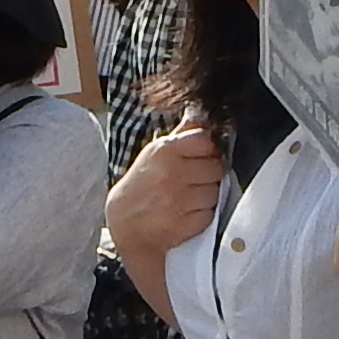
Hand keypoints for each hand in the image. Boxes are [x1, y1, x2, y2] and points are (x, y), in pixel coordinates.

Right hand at [106, 126, 221, 268]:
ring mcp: (177, 201)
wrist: (123, 224)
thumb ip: (183, 135)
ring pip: (215, 192)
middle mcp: (171, 173)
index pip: (205, 140)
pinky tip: (186, 212)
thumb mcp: (155, 154)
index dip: (209, 149)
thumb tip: (204, 114)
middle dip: (210, 173)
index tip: (203, 155)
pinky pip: (209, 214)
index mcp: (164, 150)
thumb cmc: (142, 184)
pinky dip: (202, 215)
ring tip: (189, 197)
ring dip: (207, 195)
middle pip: (216, 167)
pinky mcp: (182, 225)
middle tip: (195, 179)